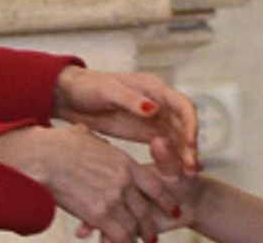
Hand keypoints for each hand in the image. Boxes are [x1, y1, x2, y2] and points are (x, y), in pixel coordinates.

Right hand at [0, 124, 181, 242]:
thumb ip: (96, 144)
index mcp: (125, 163)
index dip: (165, 200)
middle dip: (150, 226)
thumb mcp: (86, 137)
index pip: (154, 186)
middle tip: (152, 236)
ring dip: (136, 238)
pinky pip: (118, 235)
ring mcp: (113, 198)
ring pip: (134, 226)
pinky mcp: (98, 214)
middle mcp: (124, 182)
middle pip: (145, 210)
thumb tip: (89, 136)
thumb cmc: (58, 145)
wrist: (43, 157)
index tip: (171, 208)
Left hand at [54, 66, 200, 176]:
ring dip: (184, 154)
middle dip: (190, 145)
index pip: (182, 106)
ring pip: (177, 137)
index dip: (190, 124)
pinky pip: (165, 146)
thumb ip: (130, 100)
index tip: (190, 144)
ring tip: (188, 176)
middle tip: (191, 169)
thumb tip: (153, 109)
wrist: (71, 96)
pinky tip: (177, 174)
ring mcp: (153, 118)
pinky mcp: (146, 132)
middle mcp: (159, 102)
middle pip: (183, 124)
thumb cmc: (88, 87)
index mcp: (154, 88)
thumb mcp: (107, 92)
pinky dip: (173, 158)